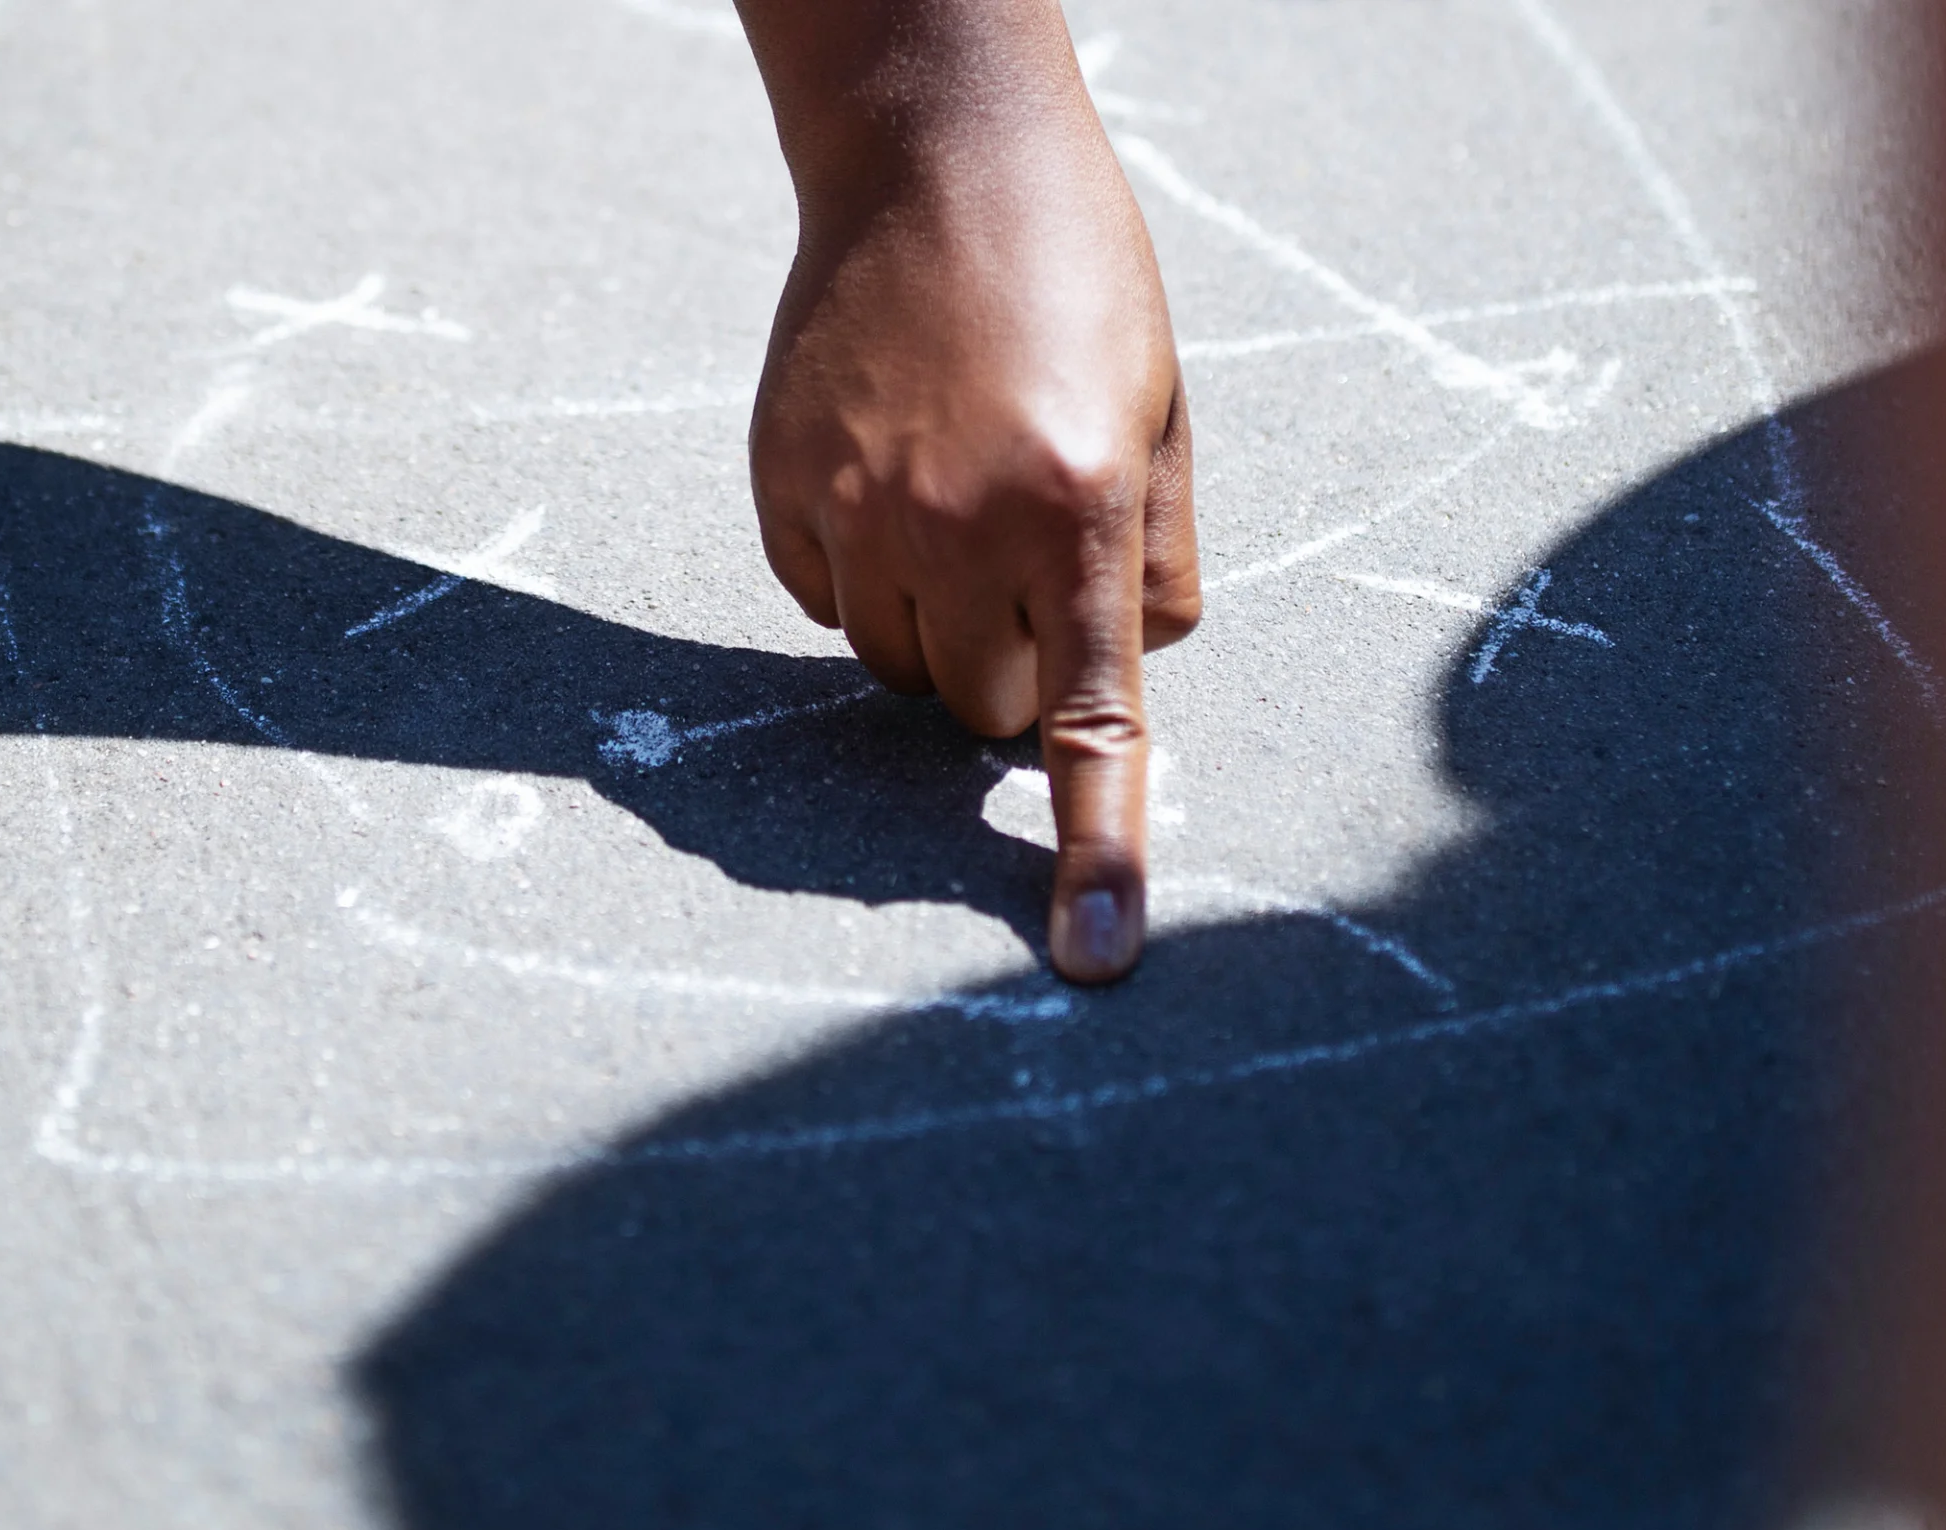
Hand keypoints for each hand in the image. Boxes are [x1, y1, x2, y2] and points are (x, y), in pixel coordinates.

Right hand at [739, 0, 1200, 983]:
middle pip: (978, 708)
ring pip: (891, 667)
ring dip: (932, 626)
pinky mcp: (781, 480)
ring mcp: (857, 504)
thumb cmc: (1078, 279)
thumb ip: (1158, 561)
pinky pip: (819, 600)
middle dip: (1010, 672)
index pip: (1092, 724)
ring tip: (959, 506)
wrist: (937, 152)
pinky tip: (889, 475)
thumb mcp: (1163, 412)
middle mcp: (963, 521)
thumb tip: (1135, 670)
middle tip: (1029, 568)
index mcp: (1079, 510)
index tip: (1091, 960)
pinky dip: (857, 573)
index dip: (1095, 854)